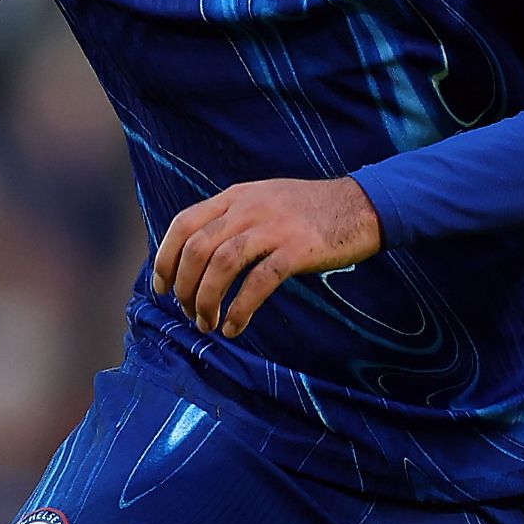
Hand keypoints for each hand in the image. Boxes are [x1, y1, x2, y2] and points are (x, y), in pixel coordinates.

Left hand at [149, 176, 383, 337]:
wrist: (361, 206)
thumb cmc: (310, 211)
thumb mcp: (263, 200)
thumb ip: (232, 218)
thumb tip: (198, 253)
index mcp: (236, 196)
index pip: (183, 224)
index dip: (165, 259)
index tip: (162, 288)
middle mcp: (249, 208)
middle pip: (197, 248)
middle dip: (185, 288)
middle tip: (189, 313)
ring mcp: (273, 227)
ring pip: (221, 264)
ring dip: (207, 300)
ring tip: (208, 324)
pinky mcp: (297, 250)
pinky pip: (258, 283)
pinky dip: (240, 308)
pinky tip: (235, 326)